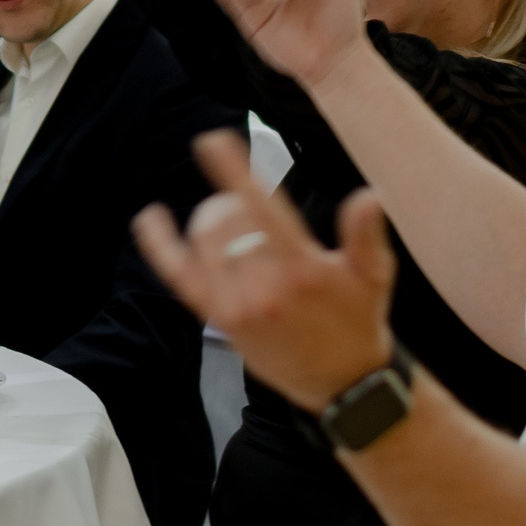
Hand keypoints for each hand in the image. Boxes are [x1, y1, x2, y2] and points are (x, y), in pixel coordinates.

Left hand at [134, 131, 395, 414]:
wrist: (342, 384)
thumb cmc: (358, 321)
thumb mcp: (374, 276)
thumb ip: (365, 235)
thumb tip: (369, 196)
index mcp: (302, 269)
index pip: (261, 208)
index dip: (233, 170)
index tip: (212, 141)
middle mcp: (265, 288)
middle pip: (225, 222)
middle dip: (227, 199)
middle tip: (241, 198)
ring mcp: (237, 306)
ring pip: (203, 241)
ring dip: (208, 218)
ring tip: (226, 216)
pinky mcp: (219, 320)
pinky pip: (179, 276)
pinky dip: (160, 244)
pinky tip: (150, 218)